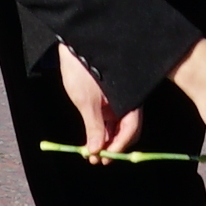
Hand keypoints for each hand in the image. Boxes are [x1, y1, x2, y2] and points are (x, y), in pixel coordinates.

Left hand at [50, 39, 142, 157]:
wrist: (75, 46)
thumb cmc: (83, 70)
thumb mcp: (86, 101)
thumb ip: (93, 126)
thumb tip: (96, 149)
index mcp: (128, 100)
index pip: (130, 130)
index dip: (118, 146)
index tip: (104, 158)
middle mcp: (126, 101)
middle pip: (126, 130)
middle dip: (112, 146)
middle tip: (96, 159)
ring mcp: (118, 100)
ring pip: (117, 125)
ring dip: (105, 139)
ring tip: (90, 152)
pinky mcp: (109, 98)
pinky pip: (110, 117)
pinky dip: (101, 128)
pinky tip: (91, 138)